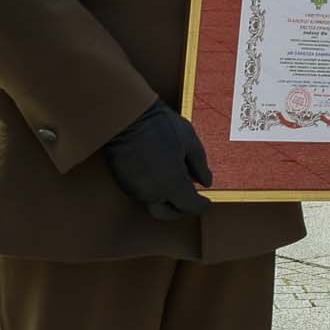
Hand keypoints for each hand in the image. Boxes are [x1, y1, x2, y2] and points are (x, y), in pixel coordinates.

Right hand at [102, 102, 211, 218]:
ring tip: (175, 181)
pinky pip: (140, 194)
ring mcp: (134, 188)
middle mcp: (152, 192)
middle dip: (181, 210)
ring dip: (165, 200)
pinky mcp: (122, 181)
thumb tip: (206, 182)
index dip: (201, 205)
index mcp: (172, 184)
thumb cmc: (160, 124)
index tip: (206, 200)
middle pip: (167, 214)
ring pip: (153, 204)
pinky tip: (158, 174)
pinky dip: (152, 191)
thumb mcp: (189, 141)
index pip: (190, 207)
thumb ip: (200, 165)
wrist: (125, 115)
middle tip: (190, 200)